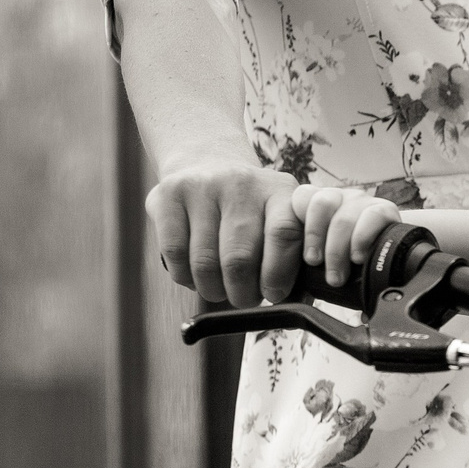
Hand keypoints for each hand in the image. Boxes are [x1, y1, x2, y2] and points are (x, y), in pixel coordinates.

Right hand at [145, 157, 300, 305]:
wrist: (208, 165)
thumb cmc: (251, 209)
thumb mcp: (280, 216)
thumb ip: (295, 253)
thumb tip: (300, 302)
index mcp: (280, 191)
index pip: (284, 235)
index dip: (277, 275)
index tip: (273, 294)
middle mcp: (242, 183)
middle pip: (239, 259)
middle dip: (242, 293)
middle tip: (244, 298)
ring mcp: (202, 187)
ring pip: (205, 263)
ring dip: (213, 290)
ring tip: (220, 289)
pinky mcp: (168, 196)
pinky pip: (175, 255)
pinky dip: (186, 278)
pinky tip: (195, 274)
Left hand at [288, 184, 403, 285]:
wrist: (383, 256)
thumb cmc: (340, 262)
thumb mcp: (316, 261)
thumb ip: (298, 269)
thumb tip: (275, 297)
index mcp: (315, 204)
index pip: (301, 198)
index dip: (303, 230)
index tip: (309, 260)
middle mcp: (338, 198)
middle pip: (322, 203)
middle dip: (318, 240)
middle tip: (319, 267)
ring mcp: (361, 201)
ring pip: (344, 216)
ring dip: (338, 249)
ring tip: (338, 275)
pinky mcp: (385, 209)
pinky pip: (373, 216)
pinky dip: (363, 239)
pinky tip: (358, 257)